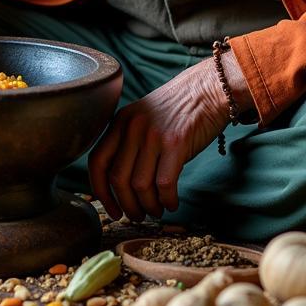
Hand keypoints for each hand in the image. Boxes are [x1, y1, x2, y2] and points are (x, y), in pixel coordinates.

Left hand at [87, 58, 229, 222]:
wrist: (209, 89)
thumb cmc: (179, 109)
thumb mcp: (144, 117)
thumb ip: (129, 142)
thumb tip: (119, 183)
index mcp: (120, 121)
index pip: (97, 162)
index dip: (100, 191)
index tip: (112, 209)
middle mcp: (132, 127)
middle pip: (118, 179)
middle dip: (127, 206)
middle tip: (138, 216)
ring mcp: (153, 135)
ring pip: (140, 185)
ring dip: (148, 206)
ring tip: (157, 210)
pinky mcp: (176, 143)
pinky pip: (164, 184)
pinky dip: (167, 200)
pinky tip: (172, 203)